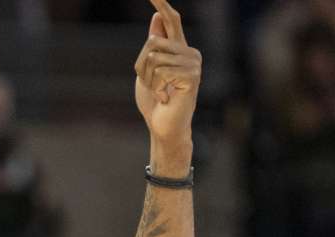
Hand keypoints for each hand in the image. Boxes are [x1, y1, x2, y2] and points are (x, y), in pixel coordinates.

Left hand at [134, 0, 200, 147]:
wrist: (163, 127)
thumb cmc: (155, 102)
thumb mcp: (147, 71)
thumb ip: (154, 45)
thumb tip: (157, 16)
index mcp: (178, 49)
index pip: (172, 19)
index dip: (162, 3)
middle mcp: (189, 52)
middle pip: (152, 42)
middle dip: (141, 66)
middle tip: (151, 85)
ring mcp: (193, 63)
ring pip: (153, 57)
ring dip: (148, 79)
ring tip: (160, 92)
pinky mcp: (192, 76)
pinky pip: (161, 70)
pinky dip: (156, 87)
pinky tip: (166, 97)